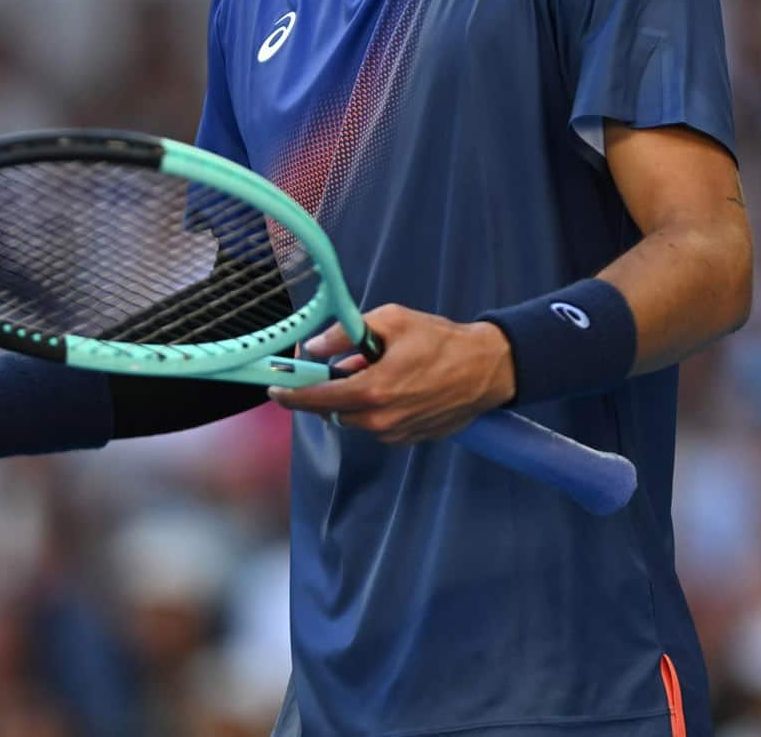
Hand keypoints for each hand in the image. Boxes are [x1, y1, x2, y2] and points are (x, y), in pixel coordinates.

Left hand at [267, 306, 515, 444]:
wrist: (486, 369)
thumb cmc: (441, 341)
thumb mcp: (392, 321)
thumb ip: (346, 334)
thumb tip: (314, 347)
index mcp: (372, 391)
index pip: (317, 399)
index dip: (290, 394)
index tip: (274, 388)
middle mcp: (380, 420)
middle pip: (332, 410)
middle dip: (329, 389)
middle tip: (342, 365)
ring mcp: (395, 434)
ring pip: (355, 419)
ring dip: (355, 398)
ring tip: (379, 370)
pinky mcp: (409, 440)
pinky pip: (377, 425)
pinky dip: (375, 408)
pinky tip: (397, 386)